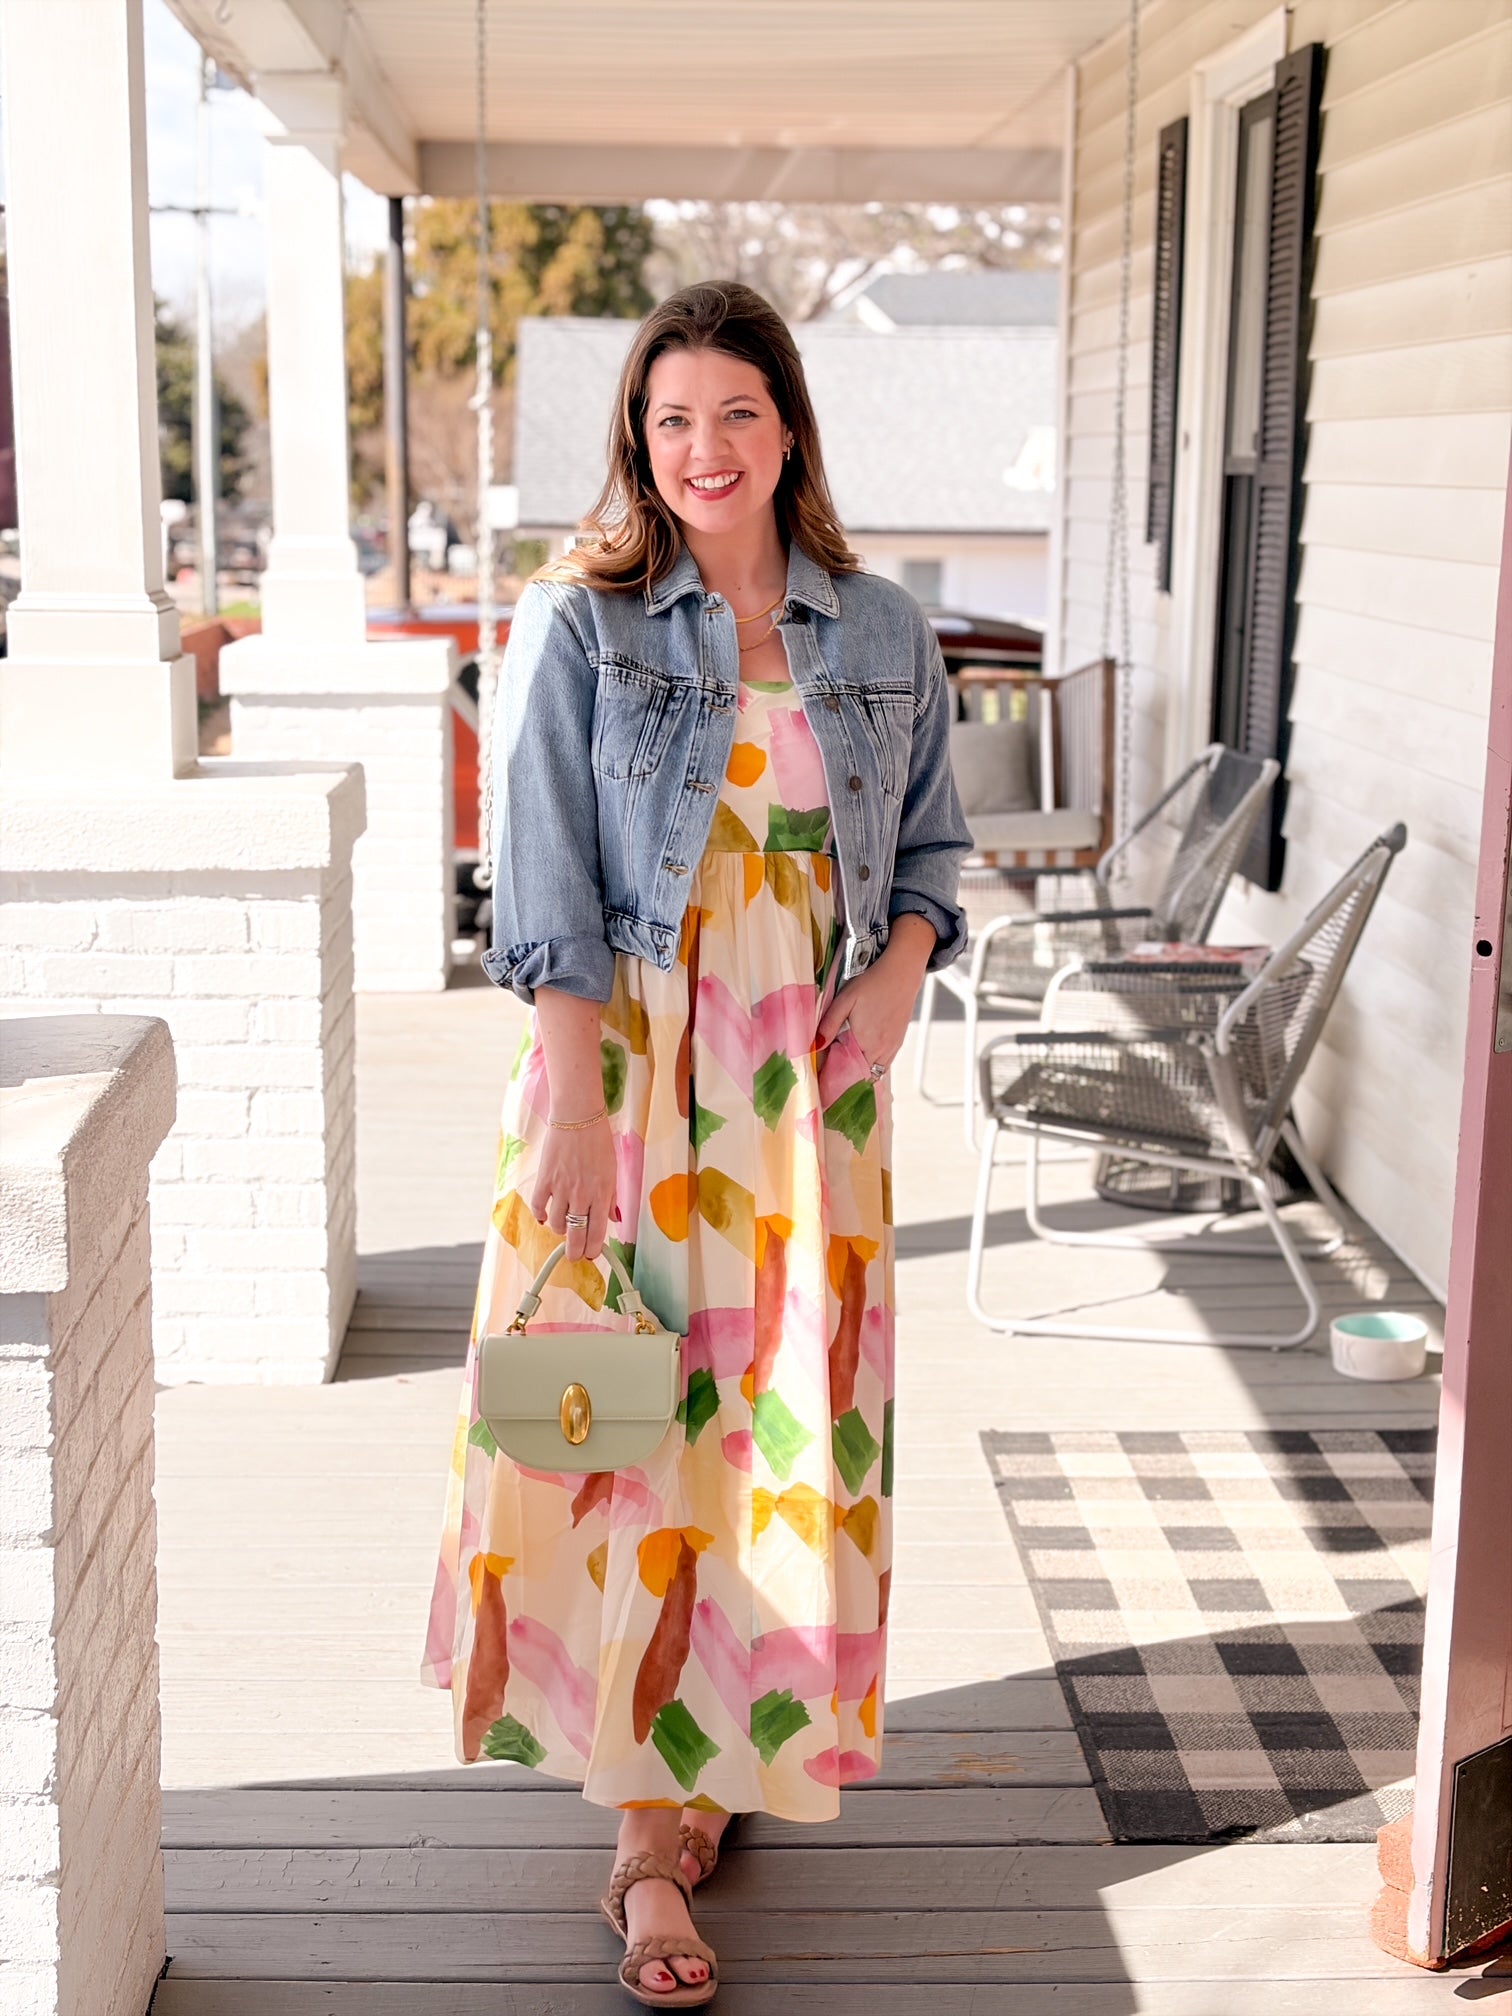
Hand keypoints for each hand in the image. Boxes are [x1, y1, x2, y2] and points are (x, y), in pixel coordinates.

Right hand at [531, 1118, 617, 1262]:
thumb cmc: (598, 1141)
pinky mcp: (544, 1180)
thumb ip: (611, 1197)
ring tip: (564, 1226)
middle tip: (574, 1256)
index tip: (592, 1254)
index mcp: (601, 1193)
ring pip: (557, 1224)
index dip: (594, 1248)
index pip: (597, 1231)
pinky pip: (538, 1207)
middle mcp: (581, 1194)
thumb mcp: (612, 1170)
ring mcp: (561, 1188)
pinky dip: (541, 1216)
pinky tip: (545, 1217)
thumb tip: (613, 1219)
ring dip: (560, 1230)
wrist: (577, 1117)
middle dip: (575, 1252)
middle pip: (575, 1234)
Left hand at [817, 915, 936, 1074]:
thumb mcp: (845, 1000)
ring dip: (859, 1071)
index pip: (845, 1070)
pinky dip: (871, 1064)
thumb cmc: (873, 983)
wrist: (902, 973)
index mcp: (866, 1041)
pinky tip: (862, 1055)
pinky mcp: (898, 1043)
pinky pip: (884, 1064)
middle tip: (829, 1070)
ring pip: (873, 1072)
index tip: (820, 1075)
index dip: (832, 1075)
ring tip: (845, 1064)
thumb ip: (829, 1024)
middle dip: (844, 1076)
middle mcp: (881, 1050)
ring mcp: (892, 1048)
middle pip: (859, 1075)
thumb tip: (815, 1047)